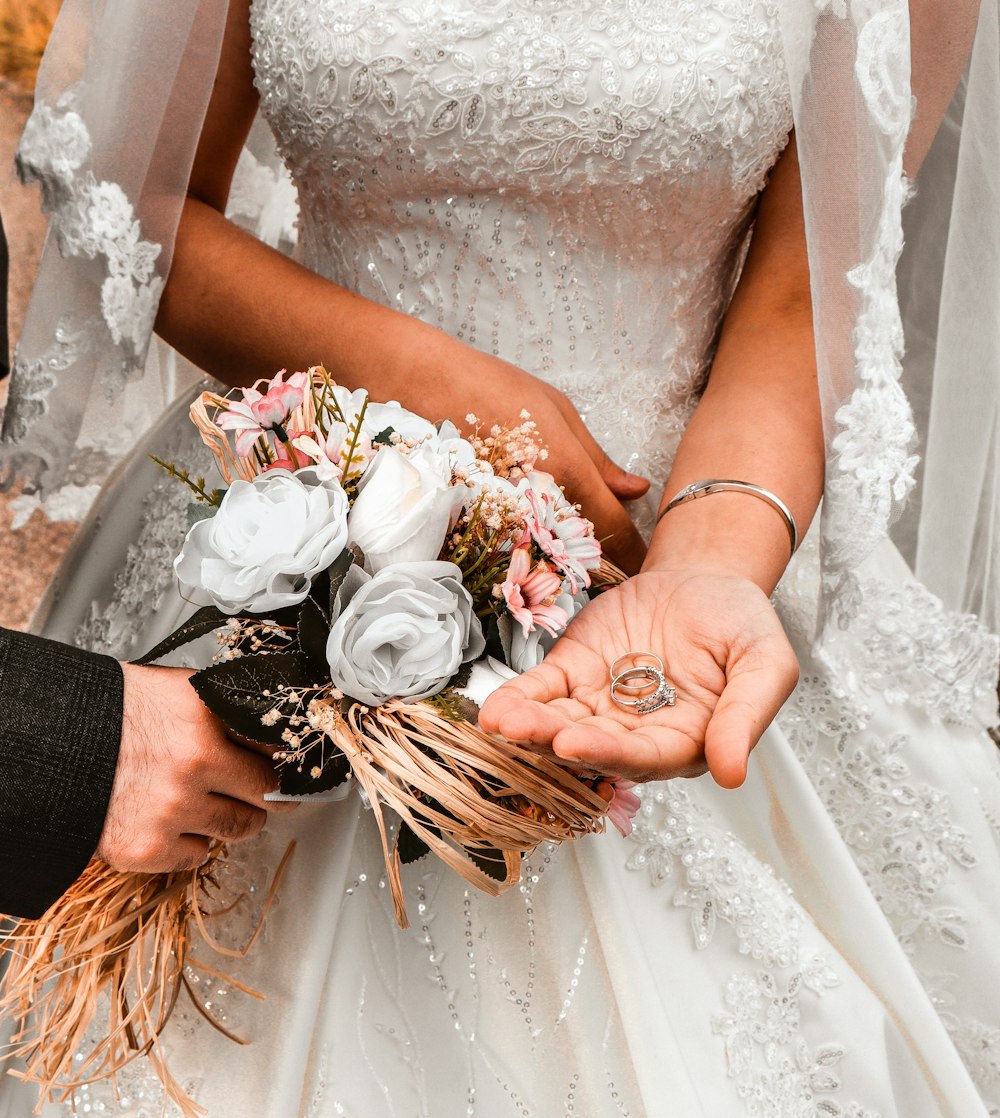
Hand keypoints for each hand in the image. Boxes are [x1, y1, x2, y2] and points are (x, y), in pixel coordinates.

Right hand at [97, 663, 294, 873]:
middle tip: (253, 790)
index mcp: (205, 714)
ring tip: (203, 801)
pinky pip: (198, 856)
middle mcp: (195, 761)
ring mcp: (172, 808)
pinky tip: (168, 820)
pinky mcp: (147, 848)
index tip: (284, 766)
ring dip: (230, 818)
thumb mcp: (179, 693)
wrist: (52, 747)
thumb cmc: (115, 715)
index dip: (280, 756)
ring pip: (240, 828)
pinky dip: (189, 843)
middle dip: (264, 792)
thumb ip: (225, 714)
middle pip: (266, 792)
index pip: (274, 744)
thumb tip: (271, 739)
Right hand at [391, 336, 650, 572]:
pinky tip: (530, 544)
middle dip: (602, 565)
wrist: (423, 387)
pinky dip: (527, 554)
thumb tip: (637, 491)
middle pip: (585, 556)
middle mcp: (540, 502)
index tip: (647, 566)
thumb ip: (600, 461)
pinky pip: (514, 551)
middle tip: (616, 567)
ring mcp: (506, 518)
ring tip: (569, 557)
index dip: (636, 554)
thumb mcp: (560, 412)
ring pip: (548, 561)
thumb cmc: (494, 389)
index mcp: (570, 471)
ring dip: (564, 564)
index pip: (618, 530)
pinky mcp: (479, 525)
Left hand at [478, 570, 799, 786]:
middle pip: (592, 746)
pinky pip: (542, 690)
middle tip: (526, 732)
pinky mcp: (573, 672)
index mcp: (685, 740)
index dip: (609, 753)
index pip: (645, 757)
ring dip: (528, 725)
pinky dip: (518, 698)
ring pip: (559, 722)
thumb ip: (748, 715)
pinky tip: (495, 707)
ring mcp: (599, 705)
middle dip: (555, 741)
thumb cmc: (739, 623)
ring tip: (502, 721)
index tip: (577, 745)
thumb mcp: (764, 663)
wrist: (705, 578)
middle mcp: (636, 733)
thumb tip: (732, 773)